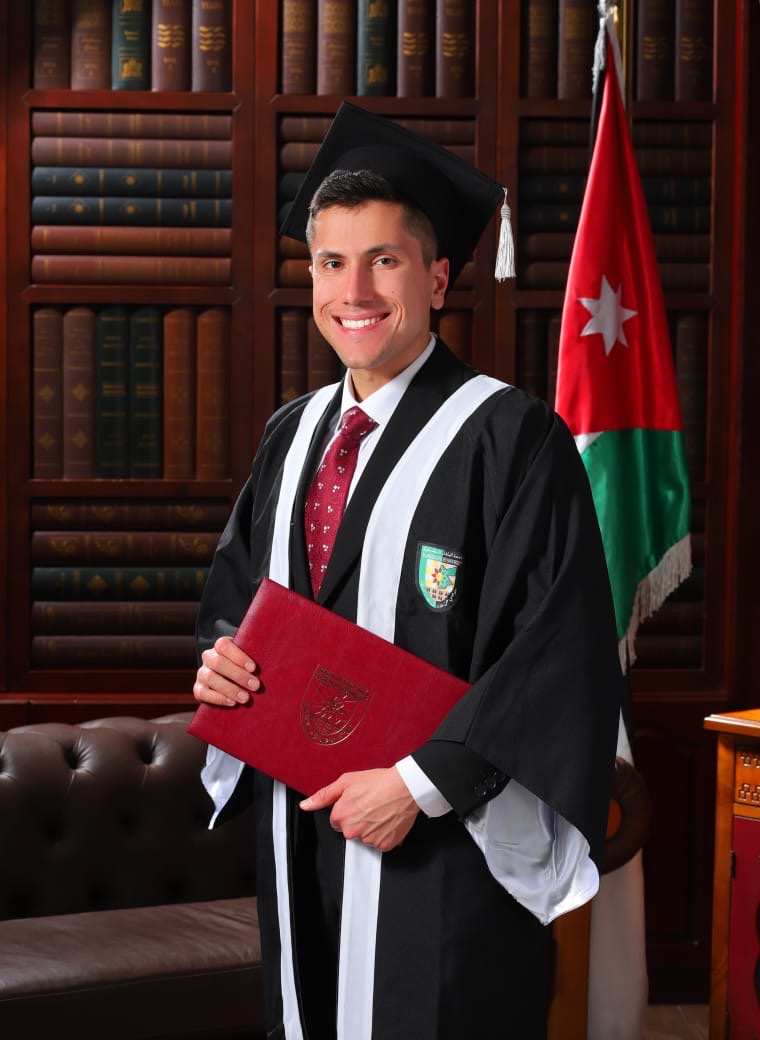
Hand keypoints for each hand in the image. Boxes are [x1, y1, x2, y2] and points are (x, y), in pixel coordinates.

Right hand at [193, 635, 259, 706]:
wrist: (228, 679)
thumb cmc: (244, 666)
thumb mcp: (248, 658)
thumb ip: (256, 656)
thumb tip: (275, 661)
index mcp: (220, 646)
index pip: (223, 645)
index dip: (238, 656)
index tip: (253, 668)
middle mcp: (209, 657)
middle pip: (218, 662)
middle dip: (238, 675)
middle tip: (256, 686)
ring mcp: (202, 673)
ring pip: (209, 677)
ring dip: (229, 689)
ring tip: (246, 698)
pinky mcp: (198, 689)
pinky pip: (202, 693)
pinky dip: (218, 698)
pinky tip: (232, 703)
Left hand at [300, 767, 418, 851]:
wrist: (405, 787)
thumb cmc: (378, 782)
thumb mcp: (346, 781)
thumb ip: (323, 795)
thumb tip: (305, 805)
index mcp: (341, 816)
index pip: (336, 820)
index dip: (346, 809)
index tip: (357, 802)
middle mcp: (352, 831)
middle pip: (348, 830)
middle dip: (356, 820)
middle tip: (369, 805)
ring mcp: (369, 840)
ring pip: (364, 837)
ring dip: (369, 828)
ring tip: (380, 811)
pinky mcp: (384, 845)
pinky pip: (379, 843)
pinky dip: (382, 834)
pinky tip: (387, 820)